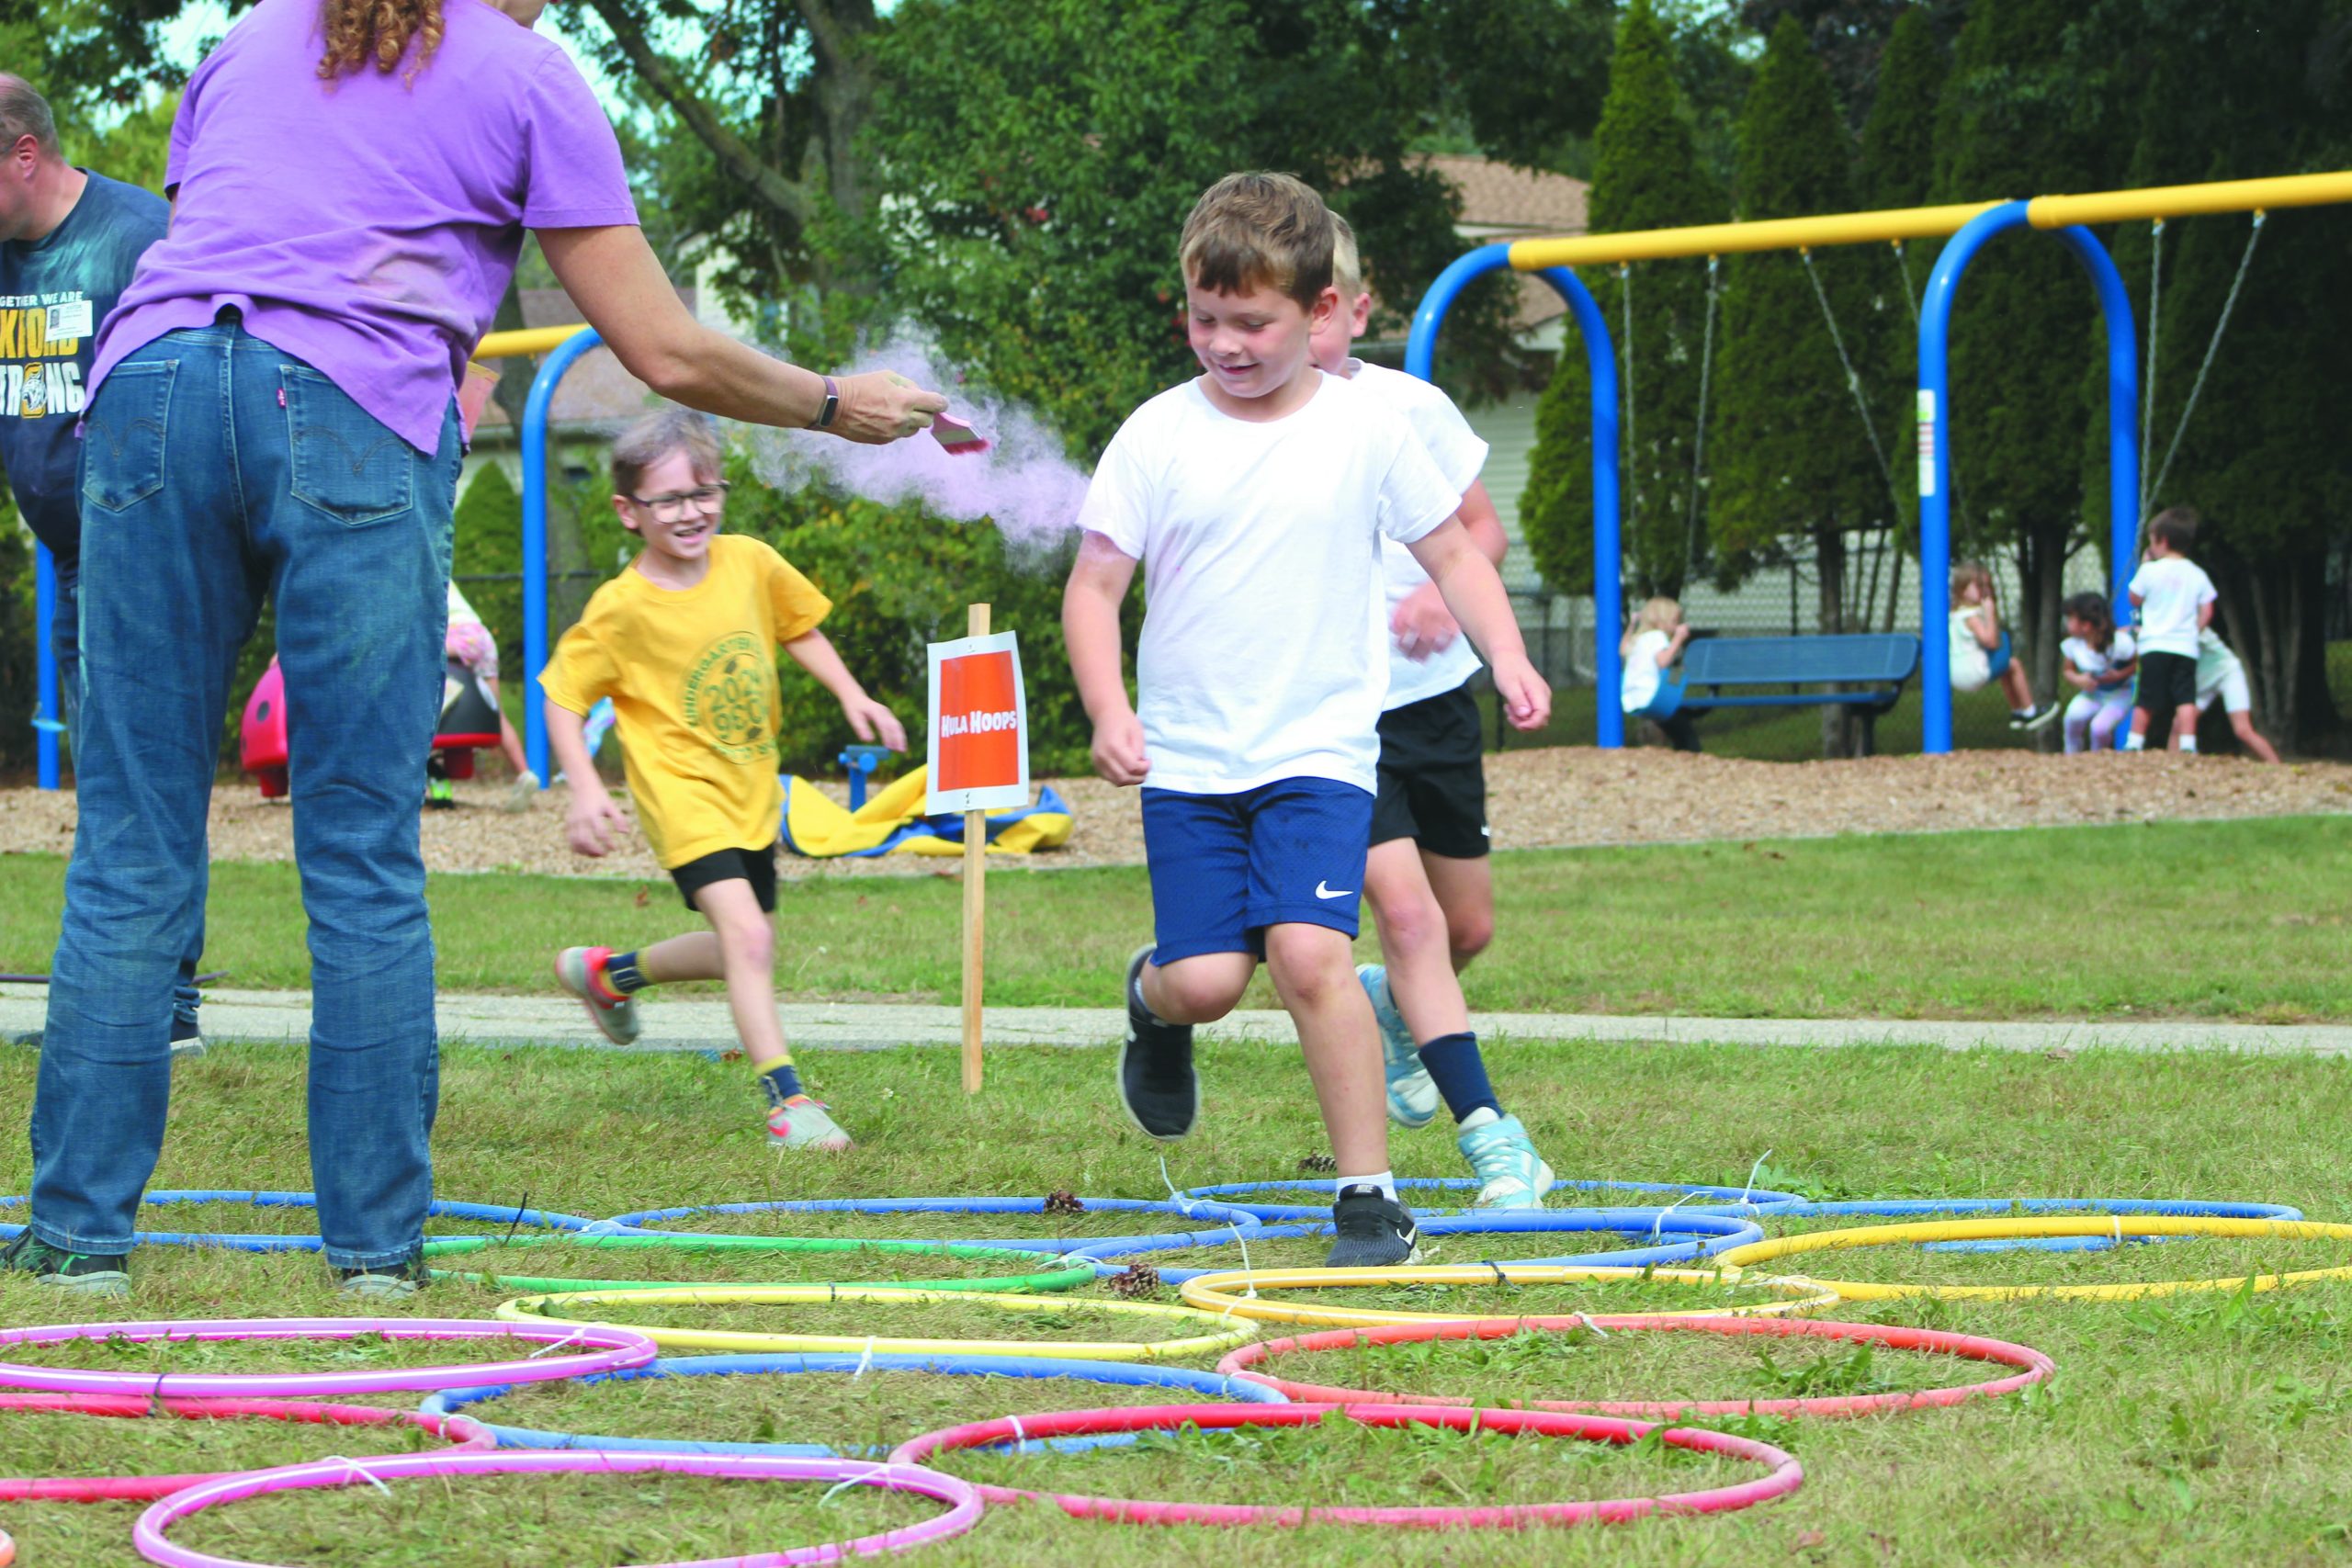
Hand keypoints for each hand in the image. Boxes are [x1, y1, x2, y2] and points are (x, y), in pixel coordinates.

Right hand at [564, 787, 631, 857]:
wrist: (583, 788)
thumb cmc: (600, 798)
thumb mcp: (611, 806)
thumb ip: (619, 819)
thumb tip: (626, 833)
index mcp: (593, 814)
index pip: (601, 833)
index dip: (608, 843)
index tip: (614, 848)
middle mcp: (581, 819)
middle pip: (585, 840)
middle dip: (595, 850)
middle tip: (605, 854)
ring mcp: (573, 822)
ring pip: (576, 843)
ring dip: (586, 851)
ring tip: (596, 855)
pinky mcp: (568, 824)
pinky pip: (570, 840)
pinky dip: (577, 848)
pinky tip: (587, 851)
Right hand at [829, 370, 948, 444]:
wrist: (835, 406)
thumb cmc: (861, 386)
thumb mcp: (886, 376)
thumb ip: (908, 386)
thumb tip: (921, 395)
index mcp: (905, 400)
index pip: (936, 404)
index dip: (941, 402)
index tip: (941, 402)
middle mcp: (902, 419)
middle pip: (929, 420)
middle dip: (926, 411)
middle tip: (916, 405)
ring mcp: (893, 432)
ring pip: (915, 429)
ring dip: (912, 420)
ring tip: (896, 410)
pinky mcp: (884, 440)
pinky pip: (899, 434)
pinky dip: (897, 427)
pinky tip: (883, 418)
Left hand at [842, 693, 907, 751]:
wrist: (856, 697)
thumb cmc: (854, 708)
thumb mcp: (853, 717)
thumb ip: (861, 728)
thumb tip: (868, 740)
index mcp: (875, 711)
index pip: (883, 725)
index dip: (887, 736)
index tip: (888, 747)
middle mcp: (883, 711)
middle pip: (894, 725)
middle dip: (899, 738)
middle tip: (901, 751)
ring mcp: (887, 713)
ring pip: (897, 726)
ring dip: (901, 738)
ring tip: (902, 750)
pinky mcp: (888, 716)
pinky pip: (896, 726)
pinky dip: (899, 735)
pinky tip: (899, 744)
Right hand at [1091, 708, 1149, 785]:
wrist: (1106, 714)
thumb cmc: (1125, 721)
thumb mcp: (1137, 733)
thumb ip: (1138, 751)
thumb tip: (1139, 767)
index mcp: (1113, 746)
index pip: (1132, 768)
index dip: (1144, 768)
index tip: (1149, 761)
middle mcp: (1102, 756)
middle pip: (1124, 778)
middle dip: (1138, 777)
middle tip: (1145, 768)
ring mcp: (1097, 761)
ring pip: (1117, 781)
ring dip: (1130, 779)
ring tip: (1137, 768)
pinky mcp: (1096, 764)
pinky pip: (1111, 778)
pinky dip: (1121, 777)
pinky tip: (1127, 767)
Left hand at [1389, 582, 1459, 662]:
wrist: (1452, 576)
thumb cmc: (1429, 591)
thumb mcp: (1410, 598)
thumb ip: (1400, 614)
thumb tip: (1394, 630)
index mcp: (1415, 608)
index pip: (1404, 631)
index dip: (1401, 641)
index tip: (1400, 646)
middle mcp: (1428, 615)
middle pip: (1417, 640)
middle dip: (1411, 652)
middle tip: (1409, 656)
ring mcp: (1443, 620)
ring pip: (1431, 643)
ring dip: (1424, 654)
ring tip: (1420, 659)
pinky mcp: (1455, 624)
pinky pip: (1448, 641)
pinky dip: (1441, 649)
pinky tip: (1436, 651)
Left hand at [1491, 654, 1551, 732]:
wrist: (1509, 657)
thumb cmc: (1507, 670)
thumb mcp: (1509, 685)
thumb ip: (1517, 700)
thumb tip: (1525, 715)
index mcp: (1539, 692)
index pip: (1543, 715)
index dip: (1531, 724)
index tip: (1517, 725)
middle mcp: (1544, 696)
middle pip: (1541, 721)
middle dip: (1524, 724)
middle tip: (1508, 714)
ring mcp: (1541, 698)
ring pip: (1535, 719)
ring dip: (1520, 720)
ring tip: (1507, 708)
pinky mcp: (1535, 699)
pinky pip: (1531, 714)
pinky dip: (1520, 715)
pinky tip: (1510, 706)